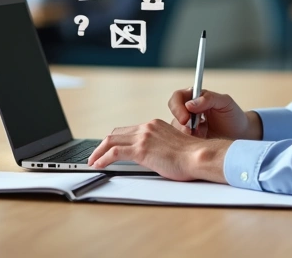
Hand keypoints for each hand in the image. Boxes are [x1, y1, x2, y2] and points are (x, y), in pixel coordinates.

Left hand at [87, 119, 228, 181]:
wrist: (198, 156)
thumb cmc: (191, 157)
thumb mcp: (171, 147)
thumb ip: (158, 148)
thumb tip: (150, 157)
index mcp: (154, 125)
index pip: (128, 130)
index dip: (115, 140)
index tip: (107, 149)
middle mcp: (147, 127)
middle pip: (116, 133)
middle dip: (102, 145)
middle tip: (95, 155)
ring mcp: (143, 137)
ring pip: (111, 141)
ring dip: (98, 152)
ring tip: (93, 161)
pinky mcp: (140, 149)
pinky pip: (114, 153)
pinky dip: (103, 158)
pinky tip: (98, 165)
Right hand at [168, 88, 262, 140]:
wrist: (241, 135)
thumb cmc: (233, 116)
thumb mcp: (225, 103)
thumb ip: (209, 99)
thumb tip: (190, 104)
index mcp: (195, 97)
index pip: (177, 97)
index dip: (178, 107)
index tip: (186, 119)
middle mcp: (188, 110)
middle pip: (173, 114)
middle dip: (180, 123)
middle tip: (191, 131)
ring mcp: (187, 126)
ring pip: (175, 129)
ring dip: (185, 134)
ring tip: (201, 137)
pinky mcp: (189, 140)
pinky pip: (181, 141)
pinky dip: (188, 143)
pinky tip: (201, 142)